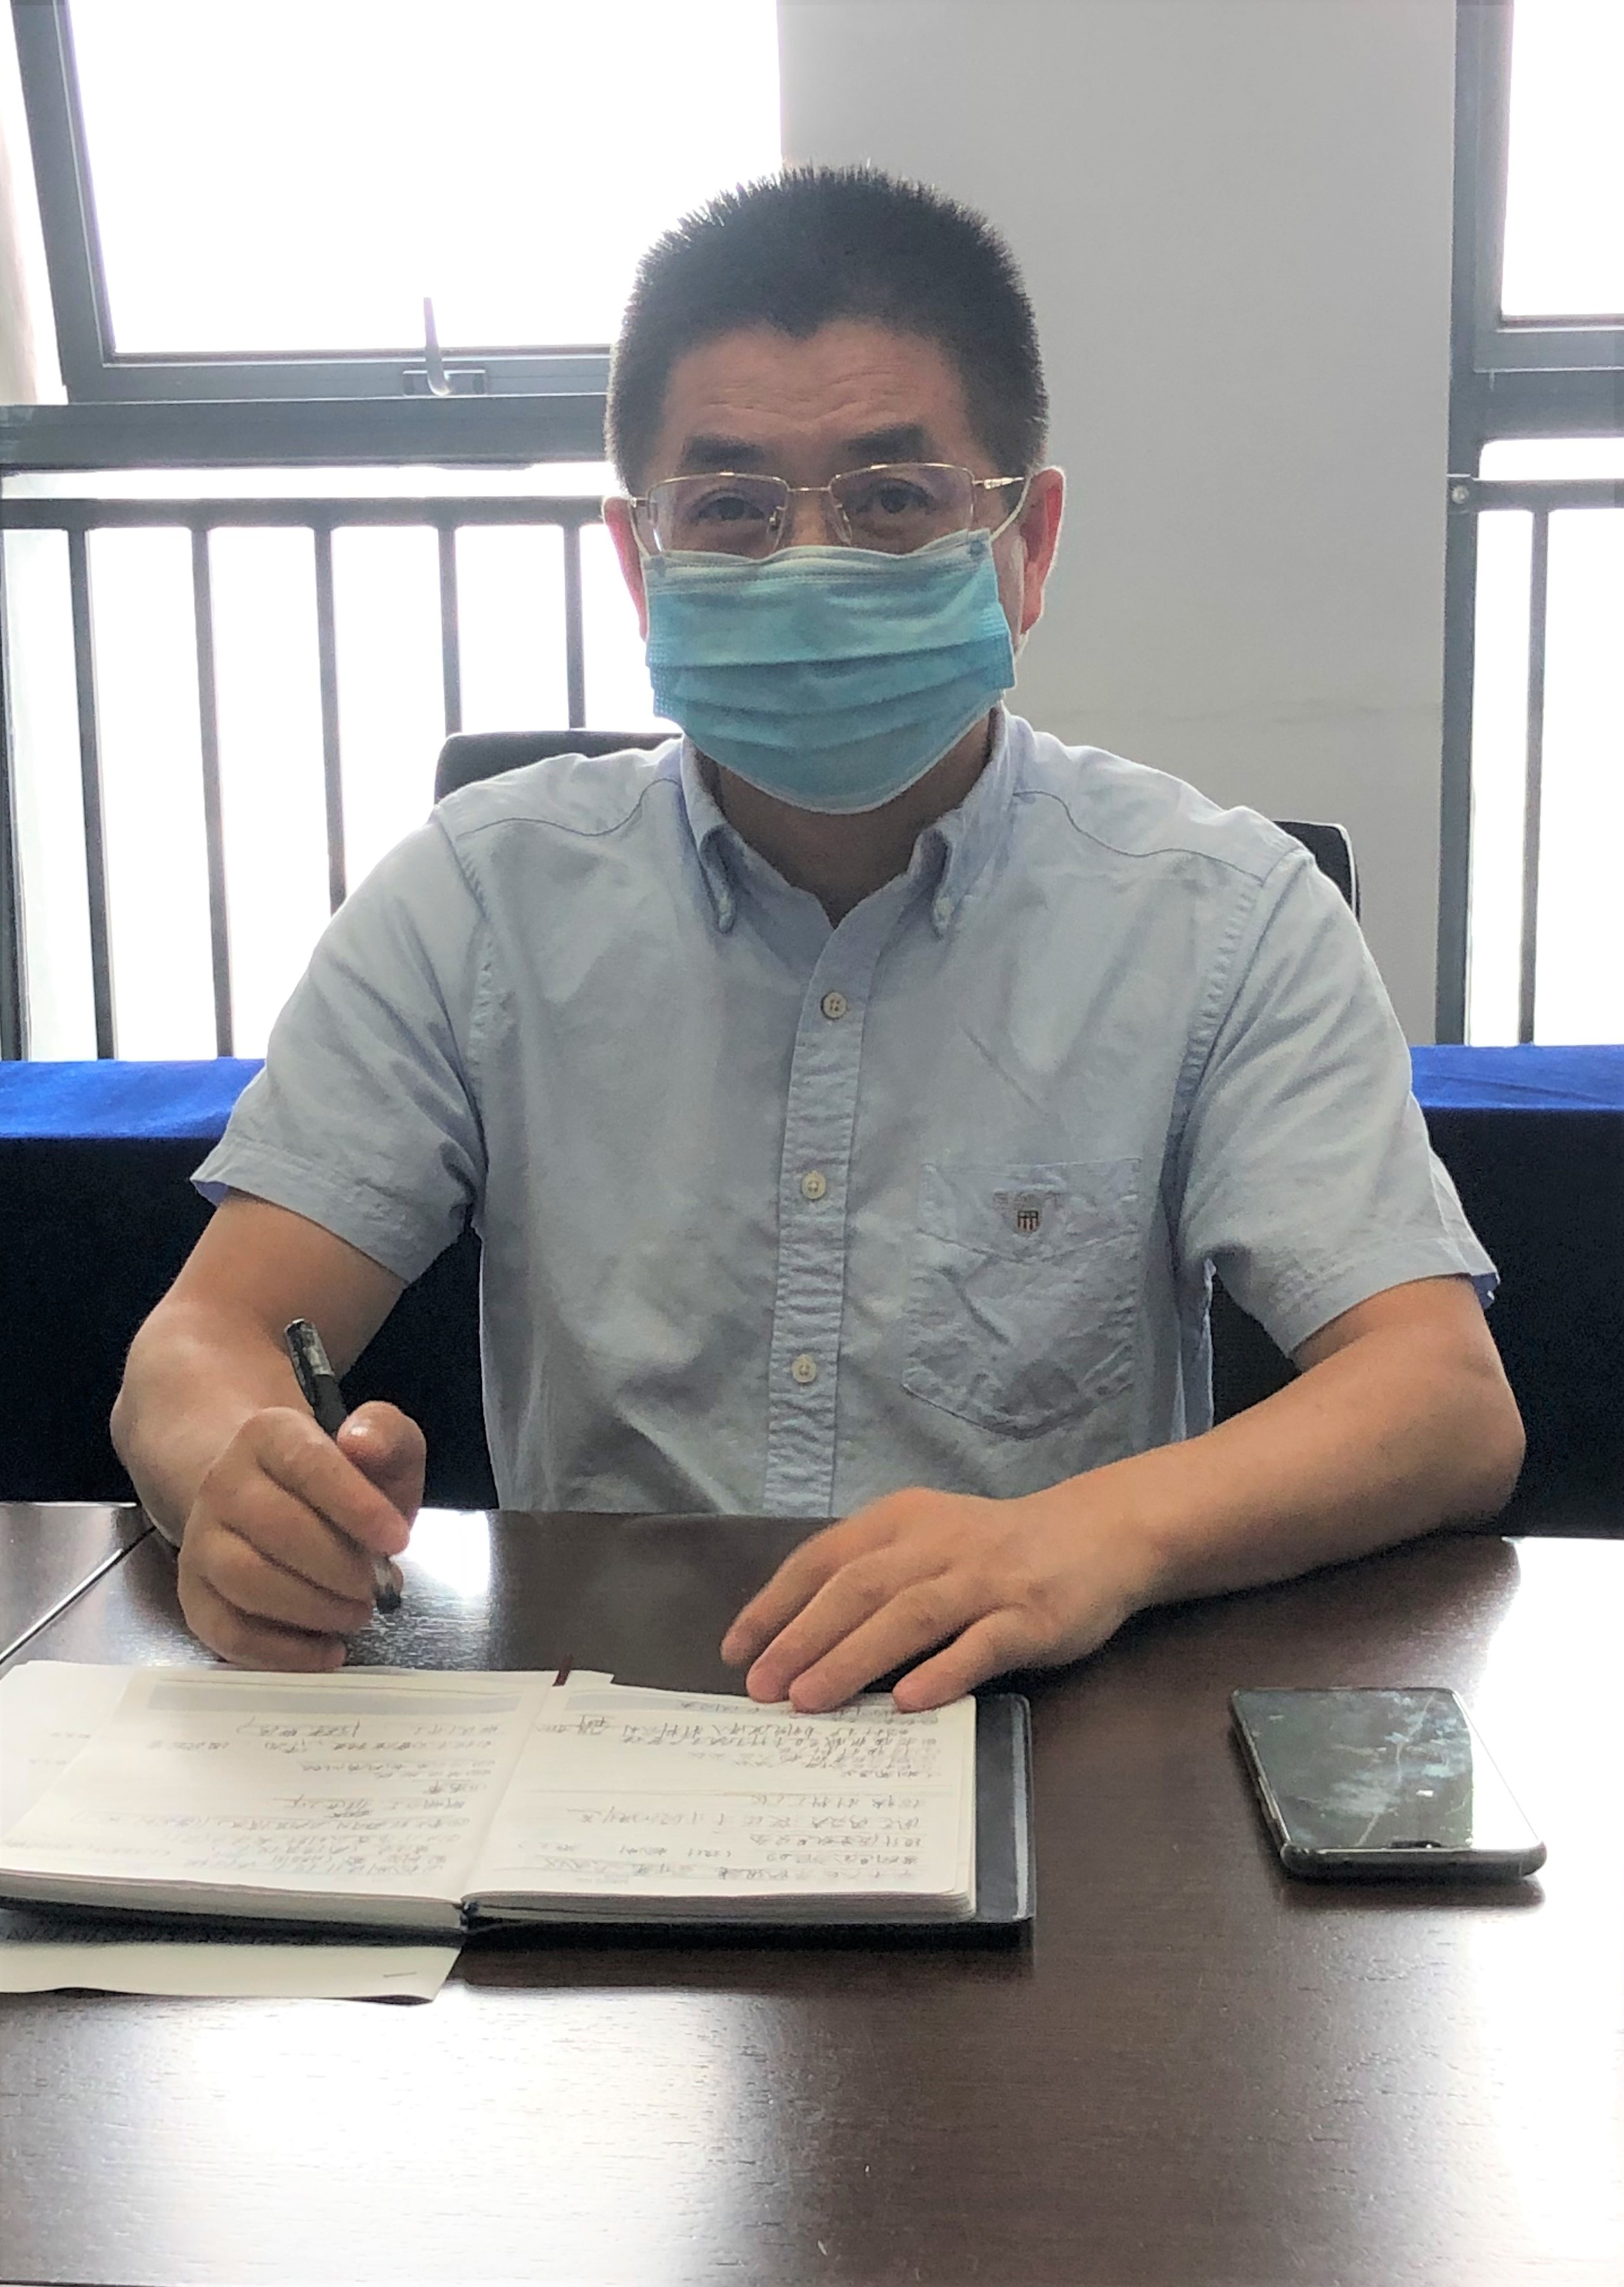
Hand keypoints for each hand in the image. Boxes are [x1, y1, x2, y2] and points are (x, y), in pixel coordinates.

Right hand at [176, 1402, 423, 1669]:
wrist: (273, 1500)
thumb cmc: (338, 1484)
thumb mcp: (379, 1450)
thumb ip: (387, 1435)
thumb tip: (362, 1443)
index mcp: (269, 1436)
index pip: (308, 1463)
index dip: (356, 1505)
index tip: (398, 1540)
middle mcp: (223, 1483)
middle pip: (276, 1527)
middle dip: (339, 1567)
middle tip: (376, 1587)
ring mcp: (200, 1540)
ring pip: (246, 1580)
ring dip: (313, 1608)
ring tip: (357, 1614)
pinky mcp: (194, 1594)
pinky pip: (226, 1631)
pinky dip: (282, 1651)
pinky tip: (327, 1651)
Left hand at [720, 1483, 1156, 1712]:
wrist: (1097, 1534)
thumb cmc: (995, 1549)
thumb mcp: (928, 1540)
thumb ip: (875, 1577)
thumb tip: (800, 1642)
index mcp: (901, 1520)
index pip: (823, 1559)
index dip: (776, 1604)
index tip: (736, 1650)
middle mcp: (938, 1543)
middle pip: (858, 1589)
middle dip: (802, 1638)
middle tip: (761, 1688)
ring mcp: (986, 1579)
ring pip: (910, 1615)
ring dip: (854, 1658)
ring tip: (811, 1700)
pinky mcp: (1030, 1615)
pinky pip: (980, 1644)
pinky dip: (942, 1671)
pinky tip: (907, 1701)